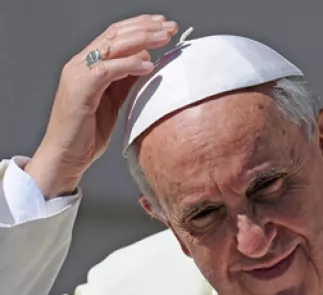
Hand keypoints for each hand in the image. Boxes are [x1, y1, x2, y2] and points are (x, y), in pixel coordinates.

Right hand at [25, 14, 178, 198]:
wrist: (66, 156)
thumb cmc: (88, 132)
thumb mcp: (114, 100)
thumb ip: (126, 79)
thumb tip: (146, 60)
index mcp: (88, 64)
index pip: (115, 34)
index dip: (140, 26)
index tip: (165, 24)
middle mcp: (80, 64)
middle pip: (115, 35)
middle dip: (145, 27)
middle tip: (170, 26)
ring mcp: (78, 75)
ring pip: (111, 46)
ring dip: (141, 40)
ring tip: (164, 38)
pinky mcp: (80, 90)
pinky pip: (107, 70)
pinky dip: (129, 65)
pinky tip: (148, 65)